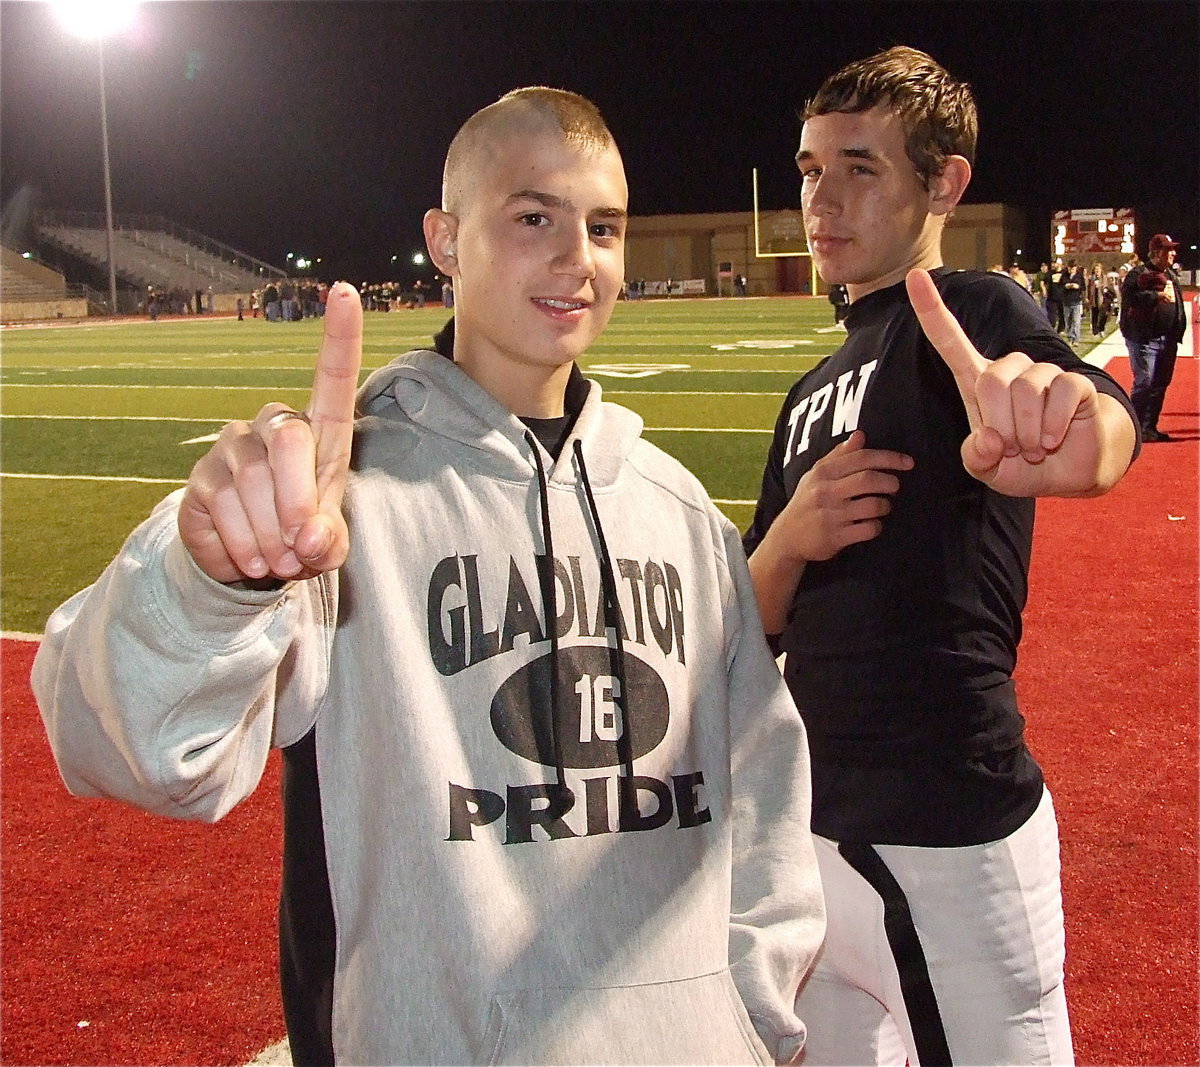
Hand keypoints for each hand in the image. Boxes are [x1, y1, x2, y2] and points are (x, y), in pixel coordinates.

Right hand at [178, 282, 362, 582]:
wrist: (248, 565)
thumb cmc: (300, 539)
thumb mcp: (326, 544)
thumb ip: (328, 540)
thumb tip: (305, 536)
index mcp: (319, 435)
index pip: (332, 380)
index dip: (339, 338)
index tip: (344, 292)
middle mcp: (275, 428)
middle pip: (291, 441)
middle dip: (297, 502)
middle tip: (297, 549)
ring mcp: (233, 446)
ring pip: (255, 483)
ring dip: (269, 535)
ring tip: (274, 557)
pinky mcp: (201, 476)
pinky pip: (223, 507)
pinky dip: (241, 546)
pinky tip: (246, 555)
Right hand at [773, 431, 912, 563]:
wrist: (787, 537)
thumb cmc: (807, 501)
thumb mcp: (816, 475)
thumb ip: (839, 455)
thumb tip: (860, 435)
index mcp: (823, 472)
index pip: (861, 458)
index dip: (889, 458)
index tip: (908, 462)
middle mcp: (825, 492)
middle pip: (869, 480)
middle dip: (890, 482)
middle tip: (894, 486)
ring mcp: (830, 515)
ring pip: (872, 506)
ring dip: (885, 506)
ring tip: (883, 506)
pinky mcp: (834, 537)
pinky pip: (868, 530)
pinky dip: (876, 527)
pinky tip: (872, 525)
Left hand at [906, 268, 1111, 496]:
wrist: (1069, 475)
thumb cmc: (1020, 466)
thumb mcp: (987, 469)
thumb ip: (975, 458)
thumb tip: (987, 438)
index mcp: (978, 384)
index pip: (951, 343)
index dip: (932, 311)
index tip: (915, 276)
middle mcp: (1009, 370)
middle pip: (990, 381)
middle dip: (999, 425)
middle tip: (1011, 448)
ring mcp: (1042, 373)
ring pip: (1024, 390)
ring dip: (1026, 432)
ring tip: (1033, 447)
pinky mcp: (1074, 382)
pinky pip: (1059, 395)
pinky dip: (1052, 427)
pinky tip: (1053, 439)